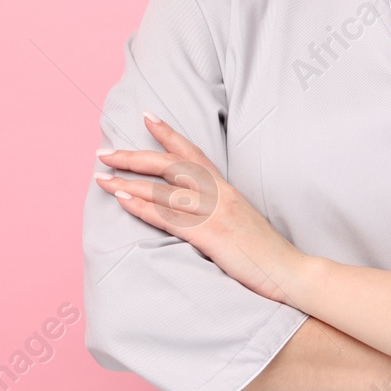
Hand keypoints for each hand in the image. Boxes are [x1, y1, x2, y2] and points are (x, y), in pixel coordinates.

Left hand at [95, 114, 308, 305]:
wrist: (290, 272)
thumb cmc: (265, 252)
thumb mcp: (242, 220)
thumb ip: (219, 208)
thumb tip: (195, 207)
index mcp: (227, 189)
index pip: (193, 153)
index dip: (168, 134)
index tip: (146, 117)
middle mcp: (220, 194)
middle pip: (170, 165)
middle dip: (134, 157)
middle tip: (104, 152)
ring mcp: (215, 213)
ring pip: (164, 190)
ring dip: (128, 182)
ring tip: (101, 177)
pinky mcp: (211, 235)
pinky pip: (169, 218)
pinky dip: (143, 207)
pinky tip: (123, 200)